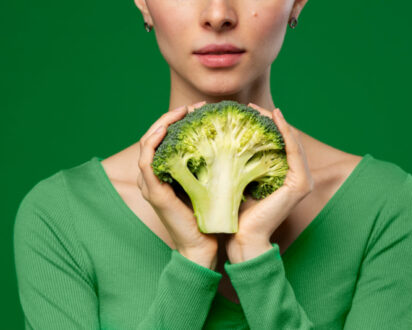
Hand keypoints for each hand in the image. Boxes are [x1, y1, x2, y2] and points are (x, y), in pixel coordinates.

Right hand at [137, 101, 217, 268]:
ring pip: (147, 143)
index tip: (198, 109)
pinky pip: (146, 161)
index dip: (177, 120)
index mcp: (165, 172)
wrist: (202, 245)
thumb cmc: (207, 215)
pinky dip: (152, 142)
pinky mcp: (153, 192)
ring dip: (162, 123)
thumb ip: (207, 164)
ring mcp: (150, 183)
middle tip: (194, 107)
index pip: (165, 138)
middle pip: (154, 136)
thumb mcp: (208, 182)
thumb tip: (227, 143)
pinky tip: (164, 130)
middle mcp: (153, 175)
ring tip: (183, 111)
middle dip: (172, 117)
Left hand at [224, 103, 314, 262]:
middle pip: (285, 140)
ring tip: (259, 108)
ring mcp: (301, 180)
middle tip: (250, 106)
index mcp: (283, 177)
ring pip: (291, 141)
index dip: (264, 126)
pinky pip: (293, 150)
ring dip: (277, 122)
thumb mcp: (238, 180)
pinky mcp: (300, 183)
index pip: (277, 144)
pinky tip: (275, 116)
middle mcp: (297, 177)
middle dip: (269, 121)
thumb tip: (225, 140)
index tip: (245, 112)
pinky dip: (286, 131)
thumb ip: (241, 163)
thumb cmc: (236, 212)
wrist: (241, 237)